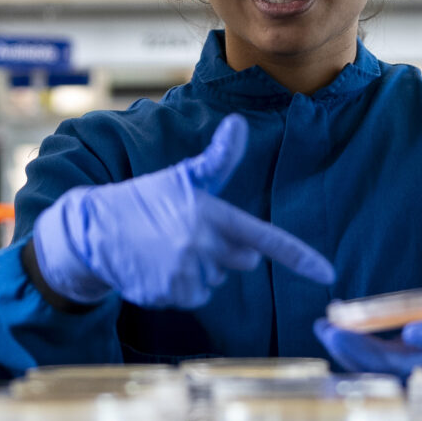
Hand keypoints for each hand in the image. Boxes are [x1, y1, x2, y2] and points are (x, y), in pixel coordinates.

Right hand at [31, 114, 334, 309]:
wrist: (94, 231)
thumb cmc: (146, 199)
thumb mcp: (184, 177)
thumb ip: (219, 159)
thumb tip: (239, 123)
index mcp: (212, 215)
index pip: (265, 239)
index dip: (299, 257)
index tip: (327, 273)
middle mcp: (202, 246)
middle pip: (244, 261)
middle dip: (227, 250)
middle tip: (192, 232)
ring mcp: (186, 273)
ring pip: (218, 281)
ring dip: (201, 269)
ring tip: (169, 248)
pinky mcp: (170, 294)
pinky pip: (195, 297)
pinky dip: (182, 287)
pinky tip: (159, 268)